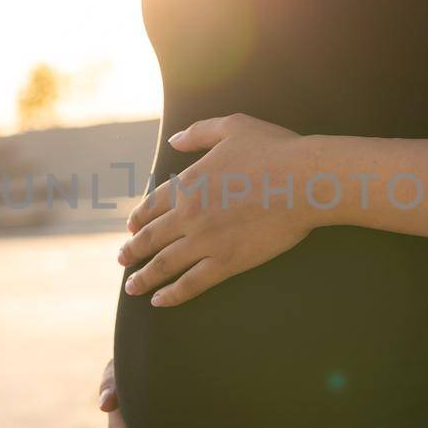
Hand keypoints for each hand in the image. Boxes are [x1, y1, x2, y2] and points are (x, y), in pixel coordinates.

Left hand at [116, 113, 319, 306]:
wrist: (304, 180)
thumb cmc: (273, 150)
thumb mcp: (232, 127)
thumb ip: (198, 132)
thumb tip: (173, 140)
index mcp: (188, 183)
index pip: (152, 205)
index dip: (138, 218)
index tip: (131, 227)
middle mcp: (189, 214)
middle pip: (151, 237)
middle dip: (133, 250)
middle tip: (123, 259)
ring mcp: (206, 241)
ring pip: (164, 264)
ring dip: (144, 276)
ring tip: (132, 287)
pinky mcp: (227, 262)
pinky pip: (192, 283)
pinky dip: (172, 294)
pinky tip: (160, 300)